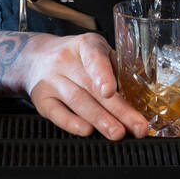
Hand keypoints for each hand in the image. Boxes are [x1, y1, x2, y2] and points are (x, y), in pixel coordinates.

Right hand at [21, 32, 148, 139]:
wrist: (36, 57)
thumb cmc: (76, 57)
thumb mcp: (96, 51)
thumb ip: (116, 67)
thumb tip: (143, 92)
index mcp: (85, 45)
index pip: (93, 57)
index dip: (102, 73)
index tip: (111, 90)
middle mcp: (65, 60)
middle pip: (91, 86)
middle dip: (117, 109)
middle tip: (136, 126)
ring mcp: (51, 80)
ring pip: (77, 101)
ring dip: (99, 119)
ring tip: (118, 133)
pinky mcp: (41, 99)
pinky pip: (57, 113)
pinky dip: (72, 123)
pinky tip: (87, 131)